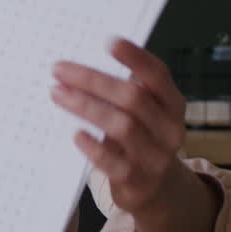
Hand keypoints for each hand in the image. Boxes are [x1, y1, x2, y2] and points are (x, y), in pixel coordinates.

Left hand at [51, 38, 187, 216]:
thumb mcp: (145, 114)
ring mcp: (155, 156)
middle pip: (132, 98)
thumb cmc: (142, 138)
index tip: (109, 41)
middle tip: (60, 69)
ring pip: (122, 126)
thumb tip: (80, 67)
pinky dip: (93, 146)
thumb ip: (124, 92)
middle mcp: (169, 129)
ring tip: (58, 94)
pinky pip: (113, 161)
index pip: (158, 75)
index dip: (136, 57)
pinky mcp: (137, 181)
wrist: (158, 190)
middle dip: (92, 80)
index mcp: (172, 104)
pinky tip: (76, 134)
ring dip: (86, 107)